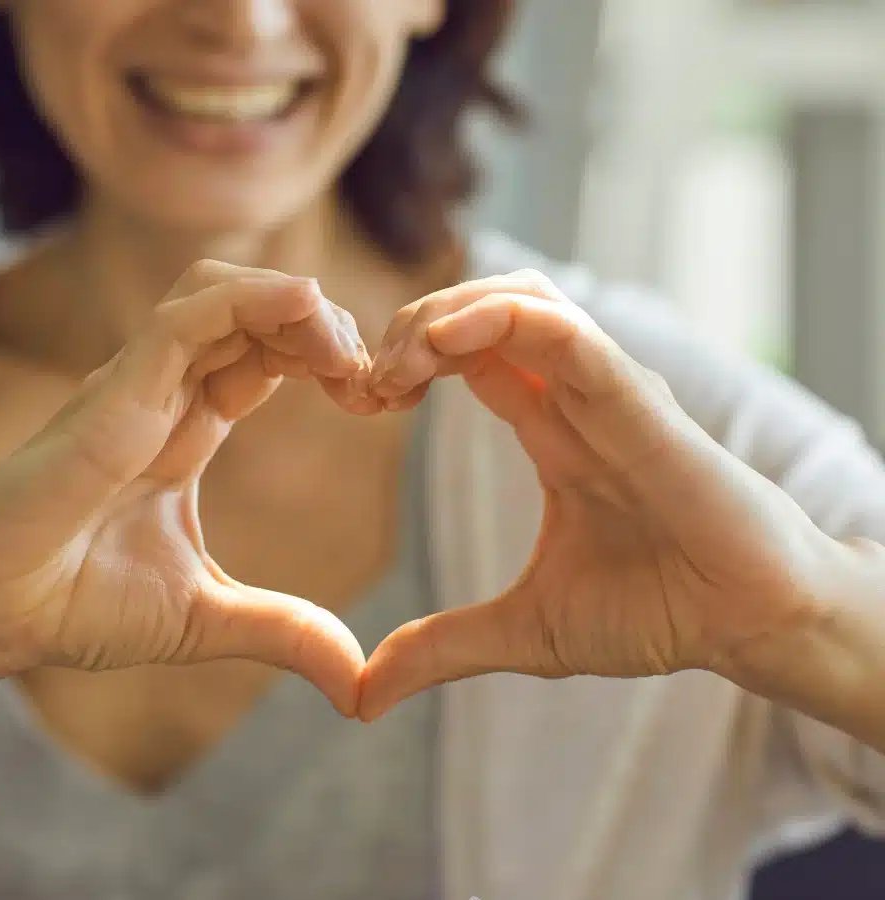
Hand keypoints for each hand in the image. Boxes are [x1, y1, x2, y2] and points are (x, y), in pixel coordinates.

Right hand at [0, 261, 372, 714]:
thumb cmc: (73, 604)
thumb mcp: (206, 619)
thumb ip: (284, 632)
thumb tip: (358, 683)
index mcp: (188, 429)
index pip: (268, 356)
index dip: (328, 360)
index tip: (379, 400)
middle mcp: (165, 394)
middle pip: (256, 312)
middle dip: (325, 327)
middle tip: (375, 379)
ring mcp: (137, 385)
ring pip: (221, 293)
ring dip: (294, 304)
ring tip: (345, 353)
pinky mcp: (113, 392)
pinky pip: (185, 318)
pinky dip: (250, 301)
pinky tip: (305, 311)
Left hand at [358, 270, 835, 720]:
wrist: (748, 627)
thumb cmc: (658, 612)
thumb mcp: (524, 632)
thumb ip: (441, 649)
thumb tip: (361, 697)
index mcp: (550, 429)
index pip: (468, 355)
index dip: (405, 361)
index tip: (360, 400)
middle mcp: (574, 397)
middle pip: (483, 311)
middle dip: (411, 326)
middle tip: (365, 381)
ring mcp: (606, 391)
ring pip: (521, 299)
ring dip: (445, 313)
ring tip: (399, 361)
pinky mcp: (638, 403)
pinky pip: (567, 334)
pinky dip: (501, 320)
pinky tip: (444, 342)